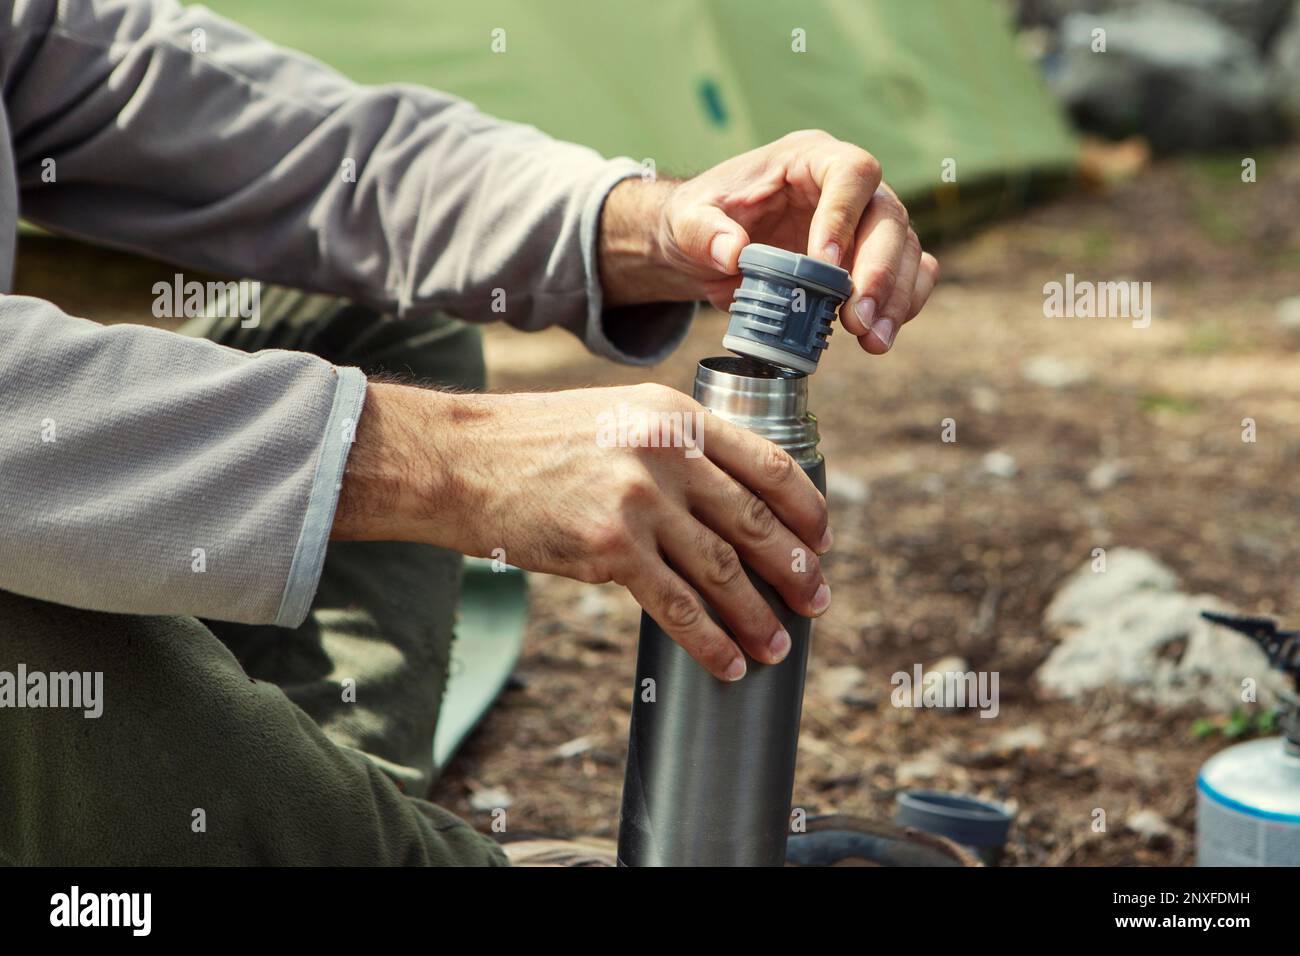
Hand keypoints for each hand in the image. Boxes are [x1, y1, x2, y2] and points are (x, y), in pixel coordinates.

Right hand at [333, 382, 831, 680]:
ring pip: (723, 570)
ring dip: (759, 615)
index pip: (770, 463)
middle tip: (817, 600)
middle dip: (795, 569)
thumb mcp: (618, 415)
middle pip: (756, 521)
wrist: (462, 460)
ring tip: (778, 646)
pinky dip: (710, 641)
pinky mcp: (610, 549)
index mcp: (678, 414)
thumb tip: (723, 502)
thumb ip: (672, 445)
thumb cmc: (535, 443)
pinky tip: (727, 663)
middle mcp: (668, 452)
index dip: (806, 508)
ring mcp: (640, 501)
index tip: (821, 539)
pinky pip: (677, 606)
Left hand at [601, 130, 938, 352]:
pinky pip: (908, 275)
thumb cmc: (698, 220)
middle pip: (888, 216)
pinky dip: (902, 306)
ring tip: (871, 341)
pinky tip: (879, 336)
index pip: (850, 173)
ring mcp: (865, 222)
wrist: (702, 247)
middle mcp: (849, 186)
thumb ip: (703, 231)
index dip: (844, 217)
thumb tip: (732, 253)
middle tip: (855, 318)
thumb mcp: (685, 220)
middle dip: (879, 271)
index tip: (823, 265)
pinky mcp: (870, 258)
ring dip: (895, 298)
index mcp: (808, 159)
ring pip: (906, 250)